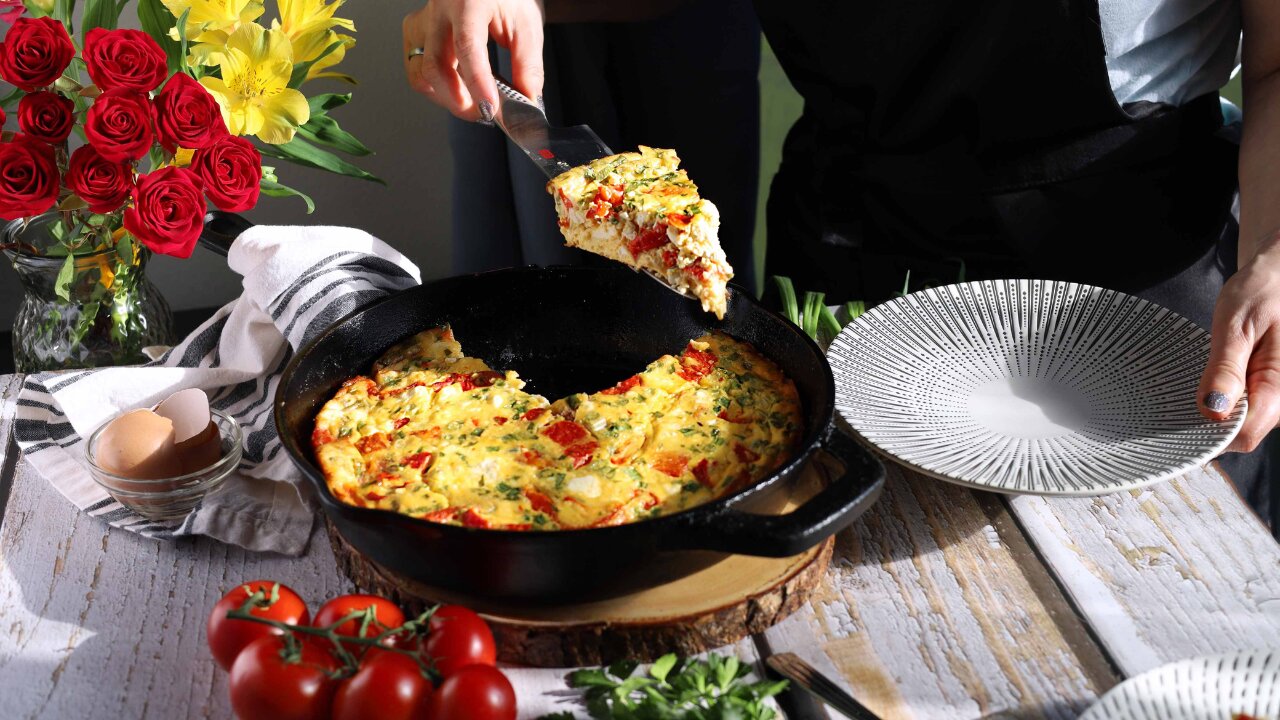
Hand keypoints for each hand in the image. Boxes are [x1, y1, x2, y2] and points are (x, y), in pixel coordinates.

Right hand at [402, 0, 544, 121]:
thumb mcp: (527, 25)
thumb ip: (528, 65)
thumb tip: (526, 102)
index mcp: (467, 2)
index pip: (467, 46)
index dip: (478, 82)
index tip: (490, 106)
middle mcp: (438, 10)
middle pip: (435, 65)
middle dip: (458, 100)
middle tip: (485, 112)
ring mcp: (422, 22)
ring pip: (420, 73)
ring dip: (446, 97)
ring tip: (473, 102)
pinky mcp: (416, 33)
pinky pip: (417, 69)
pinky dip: (437, 88)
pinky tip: (458, 89)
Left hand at [1198, 236, 1279, 451]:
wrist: (1279, 276)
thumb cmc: (1261, 292)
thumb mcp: (1235, 325)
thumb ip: (1225, 368)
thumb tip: (1214, 410)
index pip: (1247, 433)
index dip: (1214, 434)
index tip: (1182, 419)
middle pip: (1245, 432)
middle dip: (1212, 421)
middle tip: (1185, 394)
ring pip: (1245, 422)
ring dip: (1219, 410)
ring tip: (1202, 382)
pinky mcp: (1272, 389)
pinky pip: (1247, 408)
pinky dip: (1225, 401)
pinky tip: (1212, 383)